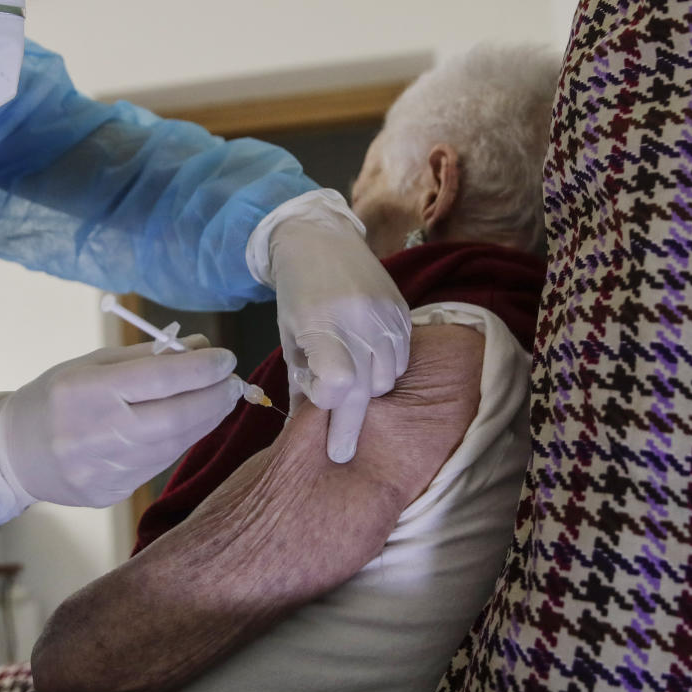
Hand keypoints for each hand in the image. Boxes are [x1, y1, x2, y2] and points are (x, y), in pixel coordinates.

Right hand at [0, 338, 241, 507]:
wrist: (11, 454)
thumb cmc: (54, 397)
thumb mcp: (90, 364)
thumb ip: (146, 356)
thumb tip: (201, 347)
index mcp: (86, 391)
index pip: (159, 379)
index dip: (201, 368)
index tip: (227, 357)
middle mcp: (96, 433)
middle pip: (176, 417)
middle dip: (215, 398)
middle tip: (235, 383)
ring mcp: (104, 469)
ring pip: (174, 445)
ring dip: (206, 420)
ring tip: (221, 399)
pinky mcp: (112, 493)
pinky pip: (160, 464)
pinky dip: (182, 441)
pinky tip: (191, 424)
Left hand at [267, 211, 410, 463]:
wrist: (320, 239)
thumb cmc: (296, 291)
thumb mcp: (288, 336)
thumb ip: (298, 381)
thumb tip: (301, 426)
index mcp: (323, 324)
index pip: (339, 383)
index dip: (326, 400)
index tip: (314, 394)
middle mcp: (360, 321)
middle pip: (364, 392)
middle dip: (349, 426)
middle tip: (340, 452)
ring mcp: (386, 317)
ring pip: (386, 381)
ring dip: (367, 391)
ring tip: (348, 378)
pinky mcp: (403, 313)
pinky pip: (401, 361)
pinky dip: (384, 370)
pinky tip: (366, 361)